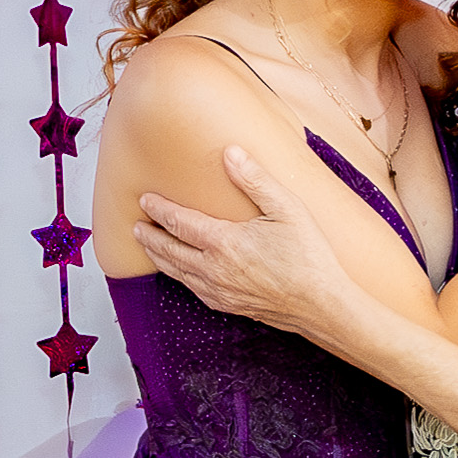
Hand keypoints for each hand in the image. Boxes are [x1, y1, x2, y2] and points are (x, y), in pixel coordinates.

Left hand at [134, 144, 357, 345]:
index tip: (145, 199)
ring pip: (175, 272)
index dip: (159, 209)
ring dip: (157, 256)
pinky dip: (176, 276)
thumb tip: (230, 152)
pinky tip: (178, 271)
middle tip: (136, 224)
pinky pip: (191, 288)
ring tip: (147, 244)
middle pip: (168, 249)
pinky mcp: (227, 305)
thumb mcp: (287, 209)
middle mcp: (214, 269)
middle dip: (149, 235)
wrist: (321, 305)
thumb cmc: (309, 256)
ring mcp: (218, 291)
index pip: (179, 222)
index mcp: (224, 242)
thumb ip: (255, 180)